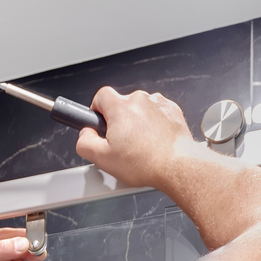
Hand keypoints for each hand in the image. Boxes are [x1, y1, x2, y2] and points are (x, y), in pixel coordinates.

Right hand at [74, 87, 195, 191]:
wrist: (176, 165)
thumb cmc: (145, 163)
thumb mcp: (102, 159)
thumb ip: (84, 142)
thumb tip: (84, 134)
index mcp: (120, 108)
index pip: (101, 95)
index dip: (97, 109)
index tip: (100, 122)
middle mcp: (139, 100)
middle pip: (121, 105)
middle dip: (119, 122)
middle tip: (121, 143)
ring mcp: (157, 103)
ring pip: (140, 110)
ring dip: (137, 124)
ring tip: (140, 146)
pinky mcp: (171, 110)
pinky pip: (156, 114)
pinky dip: (153, 125)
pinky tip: (153, 142)